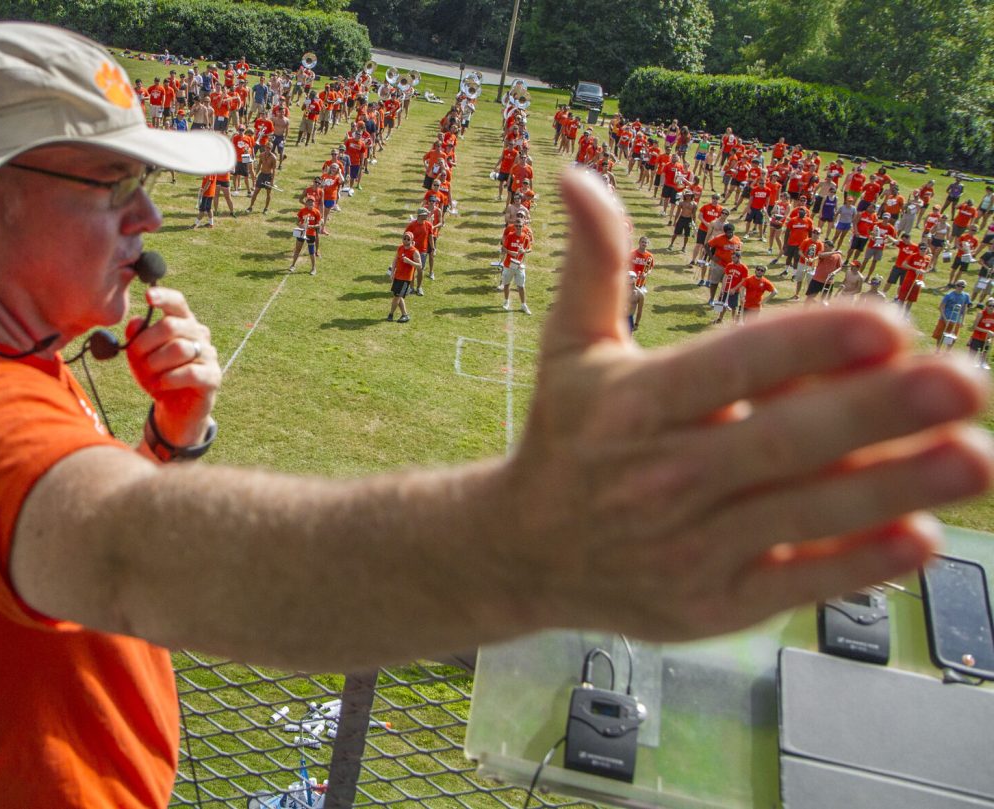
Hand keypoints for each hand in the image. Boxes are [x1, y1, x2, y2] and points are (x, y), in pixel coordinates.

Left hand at [125, 287, 220, 447]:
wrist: (174, 409)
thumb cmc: (158, 376)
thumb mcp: (140, 357)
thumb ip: (136, 338)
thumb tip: (135, 322)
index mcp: (182, 323)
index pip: (177, 303)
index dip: (164, 297)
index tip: (148, 296)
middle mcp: (199, 334)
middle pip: (170, 326)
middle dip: (145, 344)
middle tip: (136, 360)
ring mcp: (209, 354)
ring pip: (179, 348)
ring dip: (156, 364)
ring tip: (149, 377)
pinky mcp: (213, 376)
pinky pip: (189, 372)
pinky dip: (168, 379)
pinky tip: (160, 385)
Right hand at [507, 170, 991, 642]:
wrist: (522, 553)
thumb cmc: (566, 438)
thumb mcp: (569, 349)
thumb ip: (593, 264)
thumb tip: (576, 173)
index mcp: (630, 403)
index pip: (728, 367)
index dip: (806, 345)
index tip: (884, 324)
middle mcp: (657, 475)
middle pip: (777, 441)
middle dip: (874, 412)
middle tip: (963, 381)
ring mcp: (684, 545)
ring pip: (799, 514)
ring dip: (891, 488)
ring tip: (973, 457)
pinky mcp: (708, 602)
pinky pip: (792, 583)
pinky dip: (857, 565)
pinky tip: (923, 537)